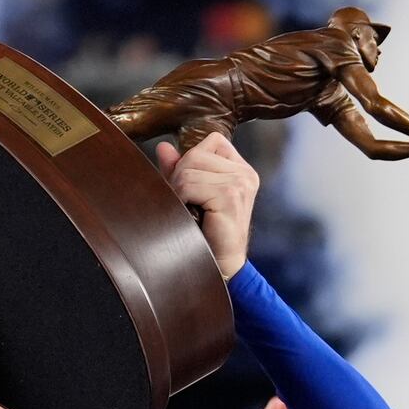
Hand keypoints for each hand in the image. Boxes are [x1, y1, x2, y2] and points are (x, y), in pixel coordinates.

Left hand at [157, 133, 258, 278]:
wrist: (221, 266)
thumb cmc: (207, 234)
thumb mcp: (193, 196)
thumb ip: (181, 170)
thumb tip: (163, 147)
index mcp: (241, 170)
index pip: (213, 141)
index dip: (193, 158)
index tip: (191, 186)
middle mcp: (245, 173)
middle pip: (197, 153)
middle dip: (181, 176)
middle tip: (184, 202)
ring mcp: (240, 182)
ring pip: (189, 169)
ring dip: (179, 190)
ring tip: (188, 210)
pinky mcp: (230, 195)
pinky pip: (189, 184)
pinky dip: (181, 199)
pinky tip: (190, 215)